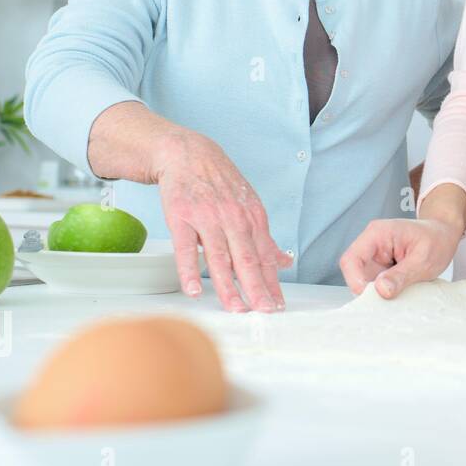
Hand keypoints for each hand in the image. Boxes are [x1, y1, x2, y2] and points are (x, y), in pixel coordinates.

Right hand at [154, 133, 290, 313]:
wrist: (187, 153)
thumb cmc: (219, 184)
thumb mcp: (248, 206)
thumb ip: (264, 238)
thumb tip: (284, 262)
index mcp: (253, 218)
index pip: (266, 256)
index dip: (273, 282)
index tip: (278, 305)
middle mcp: (234, 218)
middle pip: (247, 259)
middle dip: (258, 288)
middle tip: (264, 311)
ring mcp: (207, 217)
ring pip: (220, 257)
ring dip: (228, 285)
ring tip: (236, 308)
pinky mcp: (181, 217)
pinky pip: (185, 248)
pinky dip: (189, 270)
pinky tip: (193, 289)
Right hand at [338, 217, 460, 298]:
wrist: (444, 235)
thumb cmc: (436, 240)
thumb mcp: (424, 259)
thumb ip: (401, 275)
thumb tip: (381, 290)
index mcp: (377, 234)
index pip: (351, 260)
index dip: (356, 281)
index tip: (375, 296)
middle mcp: (371, 244)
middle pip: (355, 273)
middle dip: (370, 290)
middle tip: (391, 300)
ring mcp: (374, 256)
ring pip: (364, 281)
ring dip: (379, 292)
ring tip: (402, 292)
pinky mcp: (380, 267)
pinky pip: (374, 284)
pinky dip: (385, 291)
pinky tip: (401, 290)